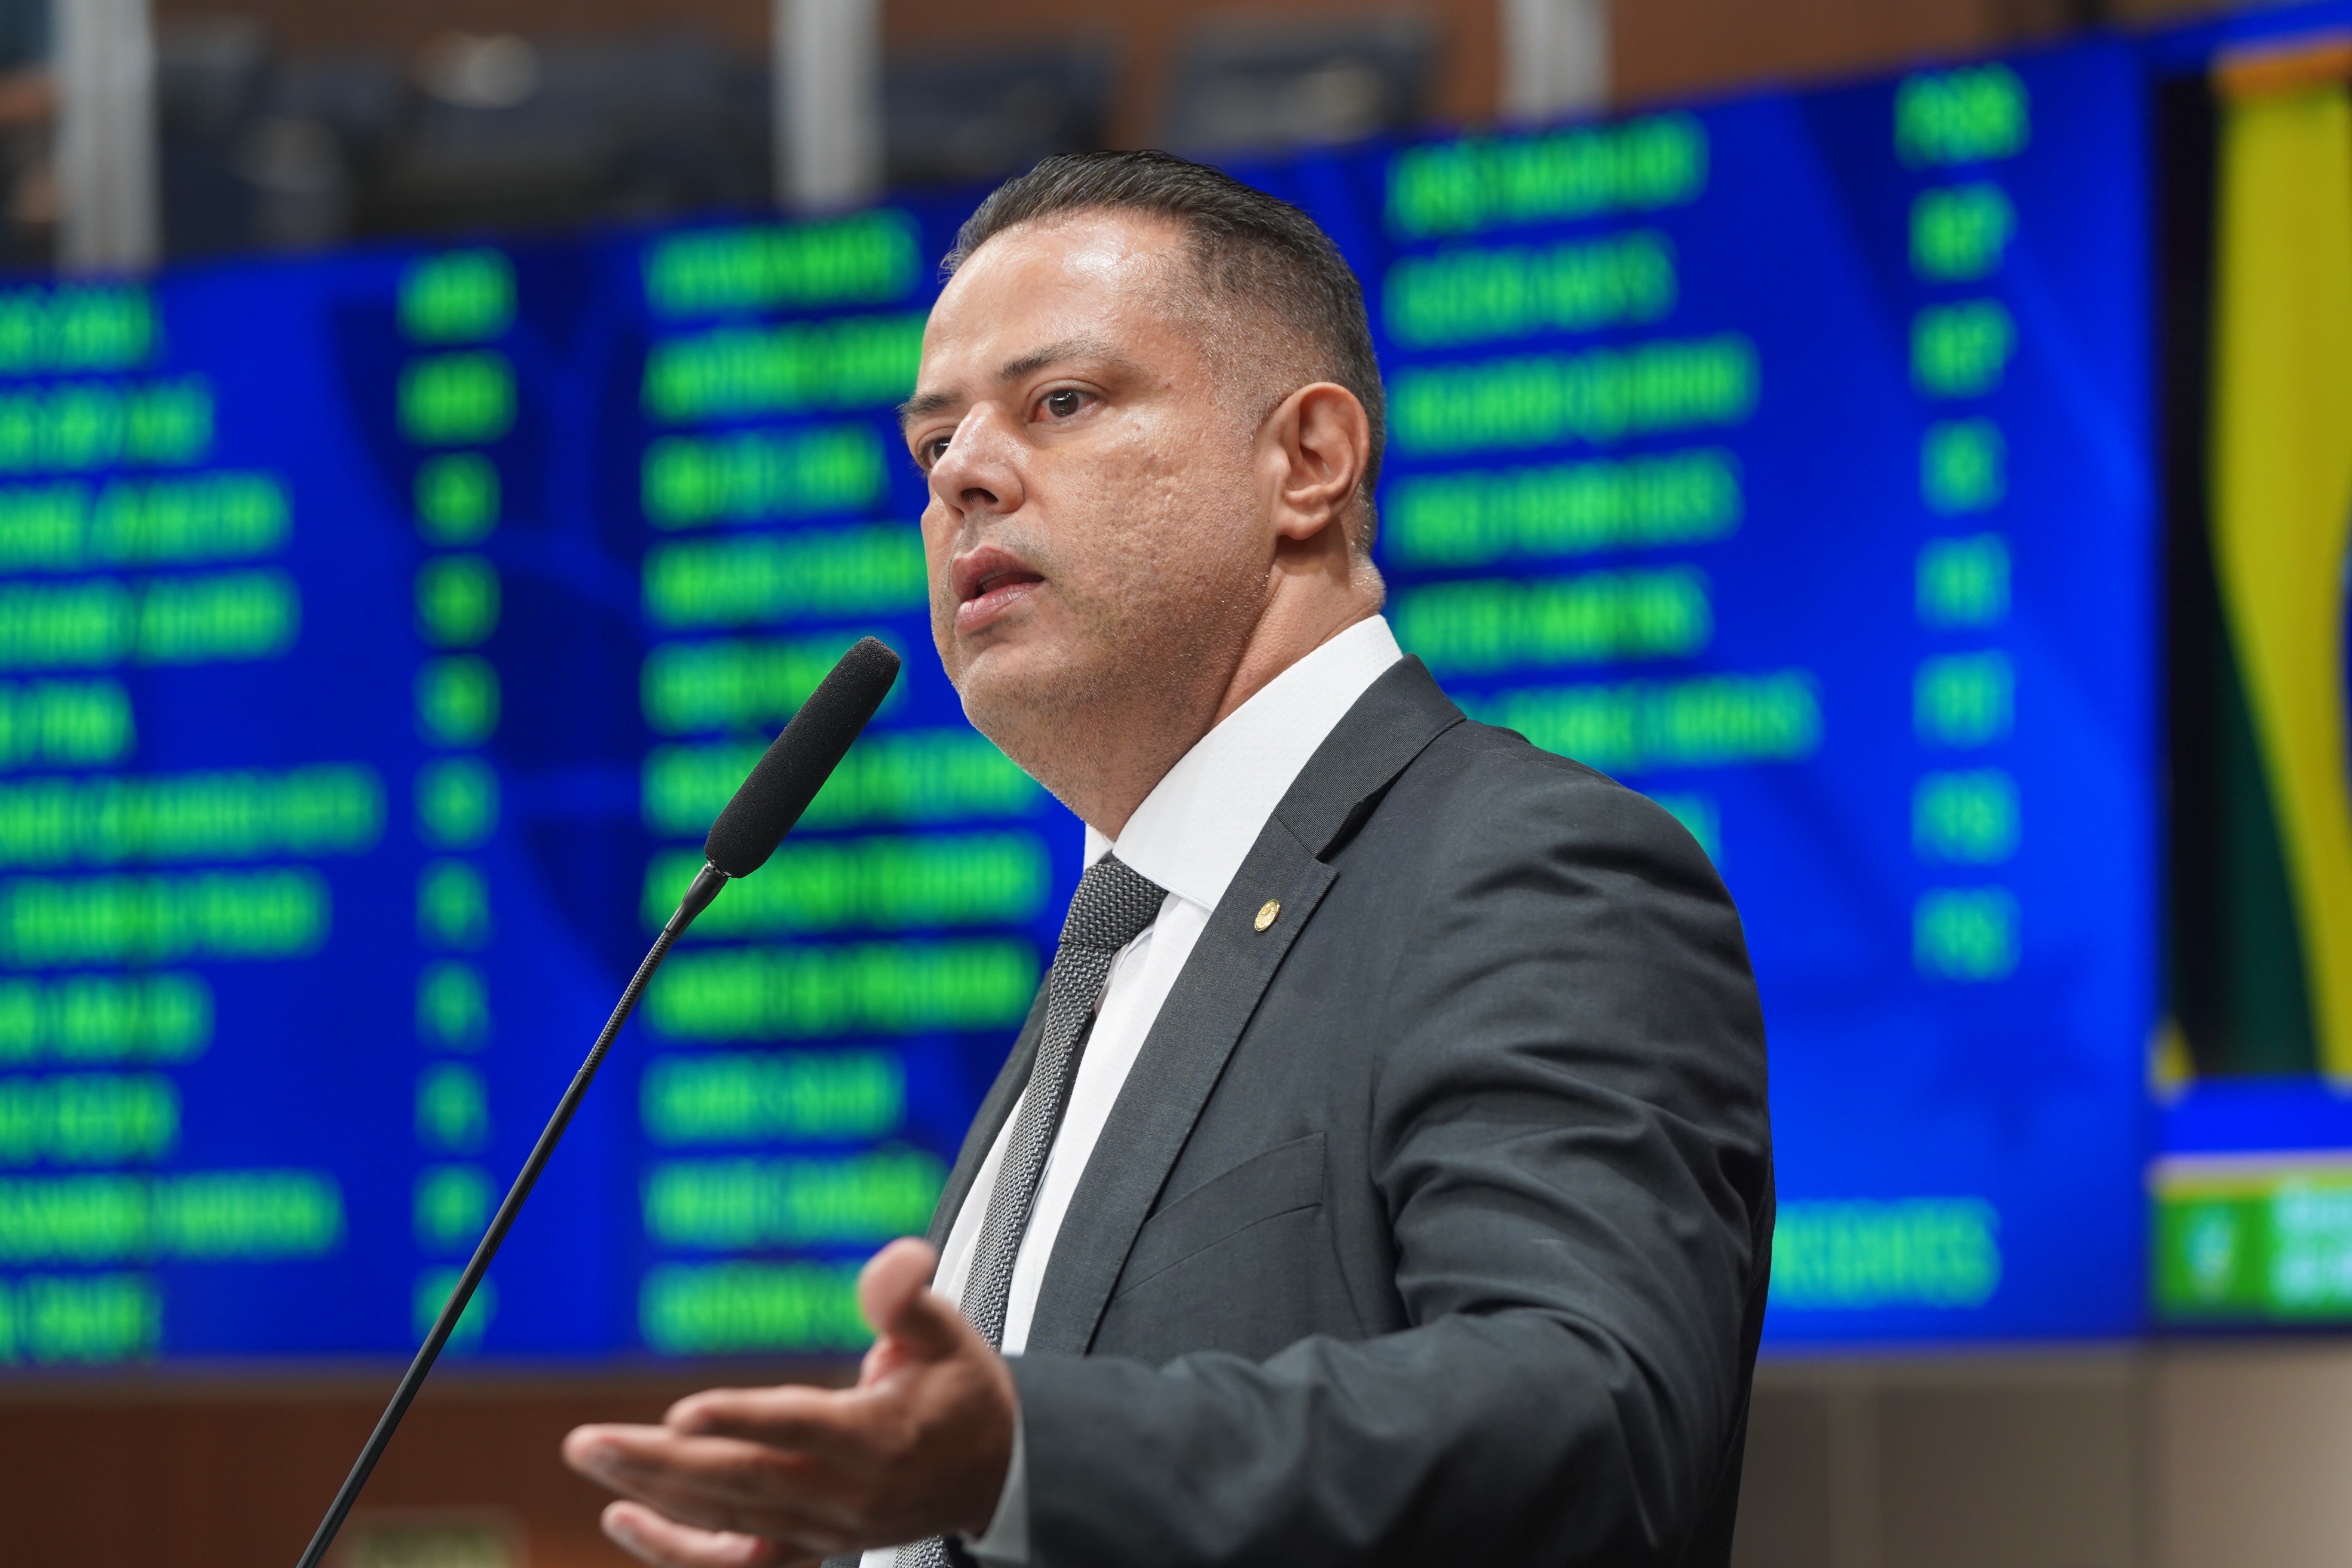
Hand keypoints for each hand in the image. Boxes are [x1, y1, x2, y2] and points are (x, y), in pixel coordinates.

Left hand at [563, 1239, 1015, 1567]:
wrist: (992, 1473)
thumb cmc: (960, 1394)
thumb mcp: (947, 1333)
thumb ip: (908, 1297)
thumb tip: (897, 1257)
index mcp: (880, 1437)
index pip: (802, 1429)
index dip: (743, 1421)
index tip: (683, 1413)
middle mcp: (845, 1493)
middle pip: (742, 1480)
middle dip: (659, 1462)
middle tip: (588, 1441)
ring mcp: (822, 1530)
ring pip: (725, 1516)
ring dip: (652, 1490)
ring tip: (592, 1454)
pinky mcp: (807, 1549)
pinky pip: (733, 1564)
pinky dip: (674, 1550)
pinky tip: (623, 1518)